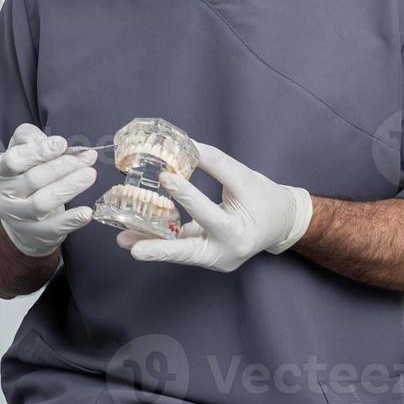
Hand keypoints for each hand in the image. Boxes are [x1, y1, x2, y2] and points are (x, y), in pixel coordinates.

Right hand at [0, 123, 98, 257]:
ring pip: (43, 203)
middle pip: (33, 180)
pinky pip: (54, 227)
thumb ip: (31, 139)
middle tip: (87, 158)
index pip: (14, 161)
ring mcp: (18, 218)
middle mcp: (4, 196)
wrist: (19, 218)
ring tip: (90, 175)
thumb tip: (53, 142)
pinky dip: (72, 220)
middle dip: (62, 167)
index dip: (38, 152)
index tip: (62, 144)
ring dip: (69, 187)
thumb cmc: (24, 176)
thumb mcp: (21, 152)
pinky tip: (87, 212)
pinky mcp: (36, 233)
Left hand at [116, 143, 311, 271]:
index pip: (209, 215)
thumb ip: (216, 162)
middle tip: (133, 249)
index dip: (186, 196)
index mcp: (239, 234)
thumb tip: (186, 144)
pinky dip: (161, 240)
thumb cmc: (264, 199)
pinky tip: (136, 235)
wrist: (280, 223)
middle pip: (188, 252)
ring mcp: (214, 259)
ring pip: (180, 251)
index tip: (165, 177)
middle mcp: (225, 254)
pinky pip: (181, 246)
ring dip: (152, 245)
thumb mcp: (244, 177)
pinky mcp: (205, 255)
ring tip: (124, 240)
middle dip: (159, 250)